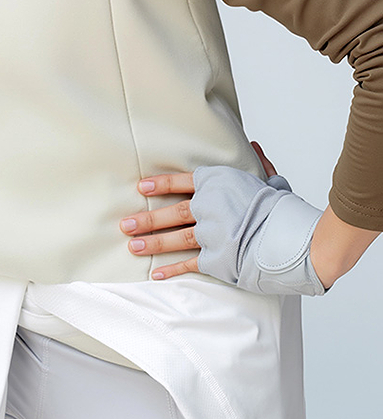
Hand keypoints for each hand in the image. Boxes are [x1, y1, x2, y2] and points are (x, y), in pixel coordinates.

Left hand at [119, 142, 277, 278]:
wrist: (292, 241)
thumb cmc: (284, 209)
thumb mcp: (271, 181)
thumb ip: (259, 164)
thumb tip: (254, 145)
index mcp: (219, 184)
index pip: (182, 182)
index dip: (159, 184)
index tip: (141, 187)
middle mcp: (209, 208)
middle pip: (171, 212)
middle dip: (147, 219)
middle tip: (125, 223)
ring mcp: (211, 234)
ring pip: (174, 238)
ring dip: (151, 243)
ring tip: (132, 246)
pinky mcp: (216, 259)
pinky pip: (189, 264)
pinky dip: (171, 270)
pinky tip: (156, 273)